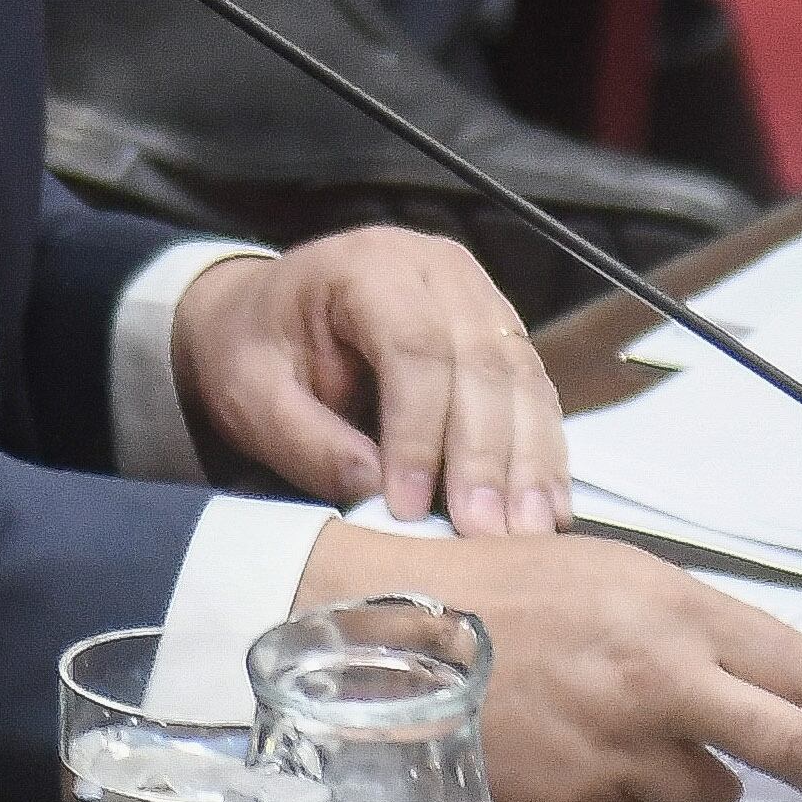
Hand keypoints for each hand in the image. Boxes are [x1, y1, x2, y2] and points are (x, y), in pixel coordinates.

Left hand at [170, 231, 563, 534]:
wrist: (268, 312)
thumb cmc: (255, 349)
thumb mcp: (252, 394)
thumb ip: (307, 440)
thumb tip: (373, 488)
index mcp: (368, 266)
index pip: (413, 346)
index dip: (418, 431)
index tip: (411, 506)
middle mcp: (438, 269)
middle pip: (481, 361)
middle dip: (485, 456)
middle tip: (486, 535)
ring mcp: (478, 296)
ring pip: (521, 377)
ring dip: (528, 461)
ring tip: (527, 533)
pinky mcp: (500, 331)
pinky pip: (534, 390)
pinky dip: (543, 452)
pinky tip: (549, 508)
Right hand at [300, 520, 801, 801]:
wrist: (394, 639)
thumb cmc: (498, 593)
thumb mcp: (613, 575)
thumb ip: (706, 623)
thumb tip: (800, 675)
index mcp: (673, 608)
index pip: (798, 668)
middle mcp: (661, 680)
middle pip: (798, 745)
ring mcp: (624, 752)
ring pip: (713, 798)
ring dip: (693, 779)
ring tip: (624, 734)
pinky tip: (583, 758)